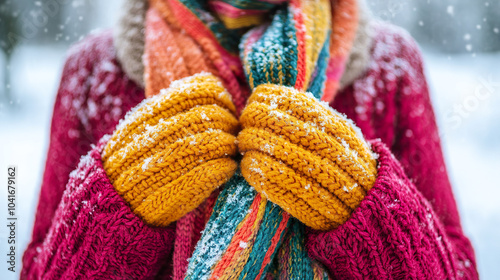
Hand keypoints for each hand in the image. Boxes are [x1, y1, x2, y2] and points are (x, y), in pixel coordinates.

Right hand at [102, 74, 238, 226]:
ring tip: (229, 152)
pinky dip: (225, 168)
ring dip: (229, 146)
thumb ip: (171, 108)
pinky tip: (226, 168)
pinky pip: (214, 171)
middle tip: (231, 133)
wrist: (113, 199)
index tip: (224, 107)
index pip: (202, 91)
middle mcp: (161, 133)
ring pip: (216, 142)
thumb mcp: (143, 125)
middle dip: (228, 124)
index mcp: (153, 112)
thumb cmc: (135, 160)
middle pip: (213, 116)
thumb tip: (211, 93)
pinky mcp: (179, 189)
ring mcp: (169, 161)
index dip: (220, 98)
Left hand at [238, 84, 376, 229]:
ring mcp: (318, 174)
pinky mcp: (305, 199)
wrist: (365, 205)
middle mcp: (329, 148)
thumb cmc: (344, 165)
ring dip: (250, 144)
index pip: (293, 102)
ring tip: (244, 145)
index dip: (268, 99)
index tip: (256, 101)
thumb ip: (312, 116)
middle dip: (253, 120)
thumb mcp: (338, 134)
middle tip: (245, 124)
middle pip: (277, 123)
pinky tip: (249, 165)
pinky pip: (271, 178)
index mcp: (336, 128)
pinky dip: (254, 169)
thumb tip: (271, 97)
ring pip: (272, 149)